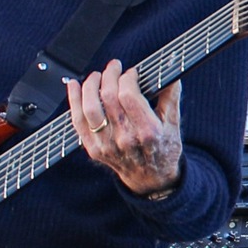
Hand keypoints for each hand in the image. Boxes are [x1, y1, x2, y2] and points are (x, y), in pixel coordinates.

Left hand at [69, 63, 182, 197]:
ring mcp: (107, 145)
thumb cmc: (163, 150)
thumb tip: (171, 75)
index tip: (131, 72)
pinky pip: (77, 121)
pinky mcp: (94, 149)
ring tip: (96, 75)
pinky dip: (73, 100)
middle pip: (108, 98)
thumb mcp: (173, 124)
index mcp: (148, 131)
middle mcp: (125, 138)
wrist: (150, 179)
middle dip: (109, 75)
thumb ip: (171, 98)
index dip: (127, 78)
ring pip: (89, 108)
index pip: (128, 95)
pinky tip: (73, 85)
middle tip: (114, 67)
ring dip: (90, 85)